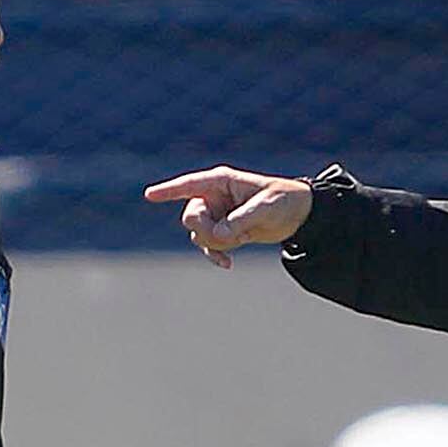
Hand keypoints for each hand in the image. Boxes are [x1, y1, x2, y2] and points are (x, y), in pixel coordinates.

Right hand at [143, 166, 312, 267]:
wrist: (298, 215)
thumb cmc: (284, 201)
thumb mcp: (266, 208)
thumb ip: (240, 220)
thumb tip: (219, 236)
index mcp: (221, 182)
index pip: (189, 185)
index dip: (169, 190)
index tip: (149, 195)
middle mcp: (213, 197)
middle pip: (191, 216)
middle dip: (206, 230)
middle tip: (227, 238)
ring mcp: (216, 214)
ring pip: (198, 234)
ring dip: (215, 244)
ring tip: (240, 242)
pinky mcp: (222, 230)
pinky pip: (207, 246)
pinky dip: (215, 255)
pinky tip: (228, 264)